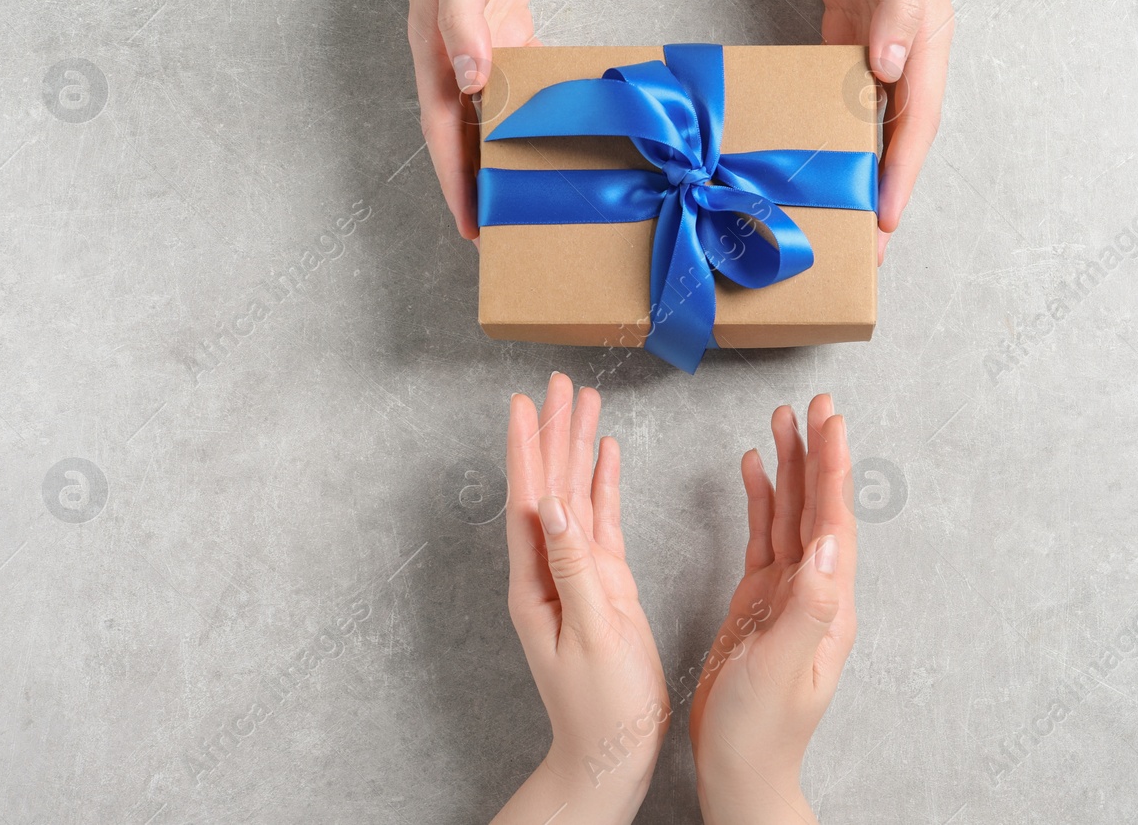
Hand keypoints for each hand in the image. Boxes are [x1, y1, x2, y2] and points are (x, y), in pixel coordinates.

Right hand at [409, 0, 539, 241]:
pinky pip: (520, 81)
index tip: (472, 228)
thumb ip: (464, 19)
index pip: (443, 132)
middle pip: (466, 135)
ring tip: (534, 194)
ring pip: (492, 114)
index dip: (455, 181)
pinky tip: (558, 132)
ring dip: (507, 153)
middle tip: (509, 230)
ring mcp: (480, 43)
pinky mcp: (506, 27)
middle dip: (480, 183)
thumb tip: (468, 77)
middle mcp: (453, 55)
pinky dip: (533, 109)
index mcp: (434, 47)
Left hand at [493, 373, 668, 824]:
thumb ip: (576, 568)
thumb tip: (555, 506)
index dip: (527, 447)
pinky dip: (603, 485)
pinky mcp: (604, 585)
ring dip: (576, 448)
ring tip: (584, 402)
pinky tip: (606, 456)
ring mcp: (576, 576)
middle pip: (548, 486)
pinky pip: (601, 522)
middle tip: (559, 383)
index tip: (526, 401)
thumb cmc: (602, 708)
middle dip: (553, 432)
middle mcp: (550, 571)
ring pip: (574, 496)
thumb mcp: (592, 634)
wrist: (611, 754)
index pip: (528, 500)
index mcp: (537, 583)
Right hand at [689, 395, 857, 824]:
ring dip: (788, 467)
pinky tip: (752, 469)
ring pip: (789, 514)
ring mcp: (785, 593)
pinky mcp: (757, 600)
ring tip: (782, 420)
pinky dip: (758, 499)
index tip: (832, 423)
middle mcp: (813, 591)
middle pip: (817, 507)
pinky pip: (762, 536)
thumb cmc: (760, 730)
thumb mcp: (782, 668)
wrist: (738, 768)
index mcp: (827, 605)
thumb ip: (806, 607)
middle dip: (816, 453)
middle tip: (815, 404)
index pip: (833, 522)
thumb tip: (826, 545)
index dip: (833, 470)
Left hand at [816, 0, 952, 263]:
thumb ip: (896, 7)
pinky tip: (807, 156)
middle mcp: (903, 54)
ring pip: (867, 124)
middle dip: (881, 194)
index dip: (901, 175)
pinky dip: (827, 129)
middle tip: (862, 250)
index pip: (916, 123)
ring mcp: (876, 47)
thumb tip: (888, 66)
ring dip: (854, 170)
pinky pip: (837, 93)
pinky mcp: (847, 33)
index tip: (886, 221)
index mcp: (925, 41)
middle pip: (896, 138)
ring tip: (834, 218)